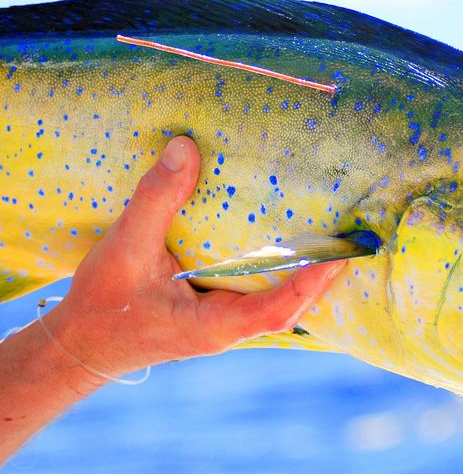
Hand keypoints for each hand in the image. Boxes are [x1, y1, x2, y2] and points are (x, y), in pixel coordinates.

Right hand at [44, 135, 343, 382]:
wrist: (82, 344)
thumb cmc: (102, 306)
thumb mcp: (125, 248)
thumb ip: (156, 199)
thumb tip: (186, 147)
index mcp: (215, 326)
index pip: (279, 311)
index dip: (312, 284)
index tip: (340, 256)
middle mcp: (229, 327)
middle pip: (291, 306)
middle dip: (323, 277)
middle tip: (351, 238)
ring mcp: (226, 321)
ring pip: (279, 301)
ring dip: (306, 274)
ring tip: (332, 236)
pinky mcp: (217, 311)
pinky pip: (258, 292)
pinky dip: (278, 271)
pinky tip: (286, 243)